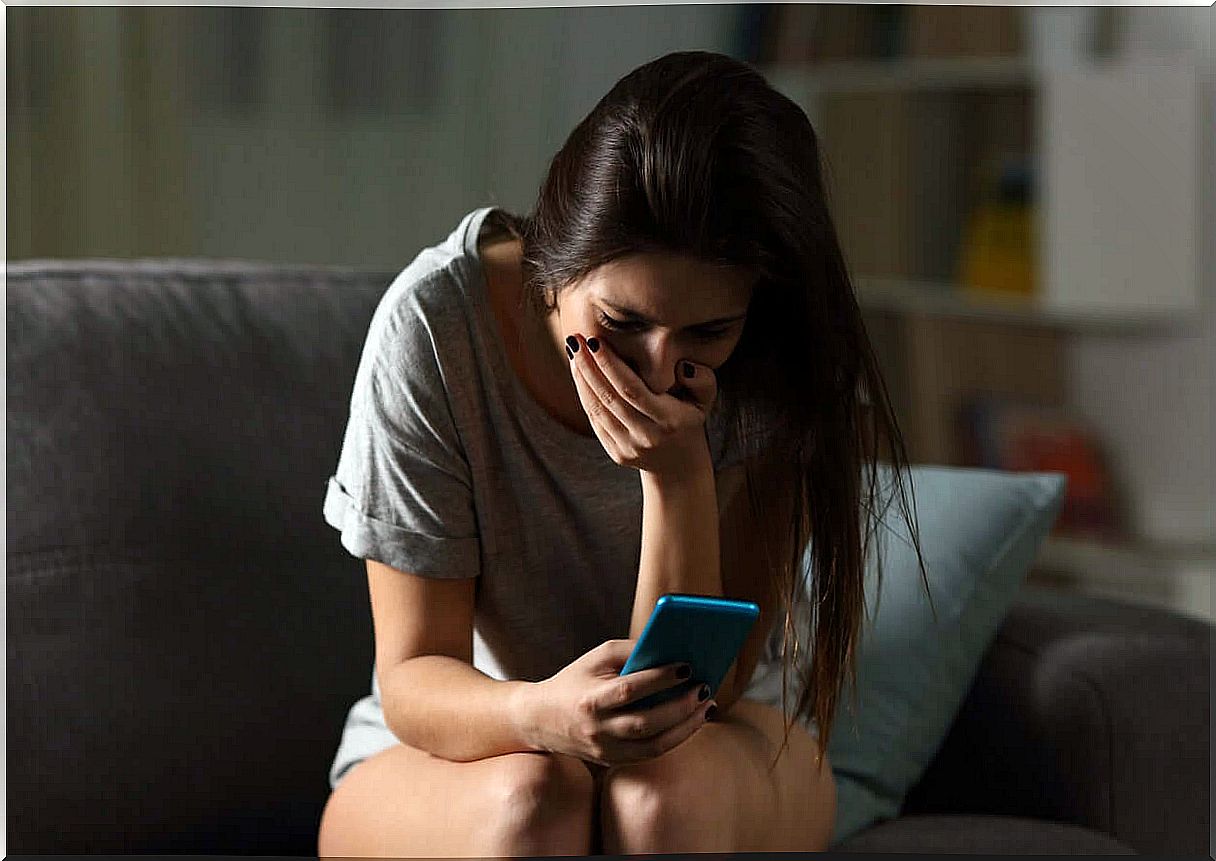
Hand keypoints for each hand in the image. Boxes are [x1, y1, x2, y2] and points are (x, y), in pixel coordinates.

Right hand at [525, 639, 715, 767]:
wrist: (539, 718)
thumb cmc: (574, 680)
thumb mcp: (595, 657)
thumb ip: (630, 651)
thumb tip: (669, 649)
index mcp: (590, 699)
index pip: (629, 689)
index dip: (660, 678)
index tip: (687, 666)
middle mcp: (597, 729)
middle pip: (646, 722)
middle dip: (680, 706)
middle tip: (704, 688)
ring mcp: (605, 750)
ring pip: (654, 745)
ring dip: (686, 727)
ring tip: (706, 706)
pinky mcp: (612, 761)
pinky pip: (650, 753)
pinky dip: (675, 738)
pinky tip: (691, 721)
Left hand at [565, 333, 716, 477]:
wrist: (679, 466)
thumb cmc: (690, 420)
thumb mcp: (705, 399)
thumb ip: (702, 379)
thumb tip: (682, 366)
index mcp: (669, 421)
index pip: (632, 390)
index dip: (611, 366)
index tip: (595, 341)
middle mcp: (646, 437)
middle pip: (609, 398)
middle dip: (589, 367)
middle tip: (576, 340)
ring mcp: (628, 447)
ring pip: (597, 409)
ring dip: (582, 378)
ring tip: (574, 351)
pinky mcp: (615, 453)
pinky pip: (594, 420)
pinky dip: (584, 394)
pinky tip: (579, 372)